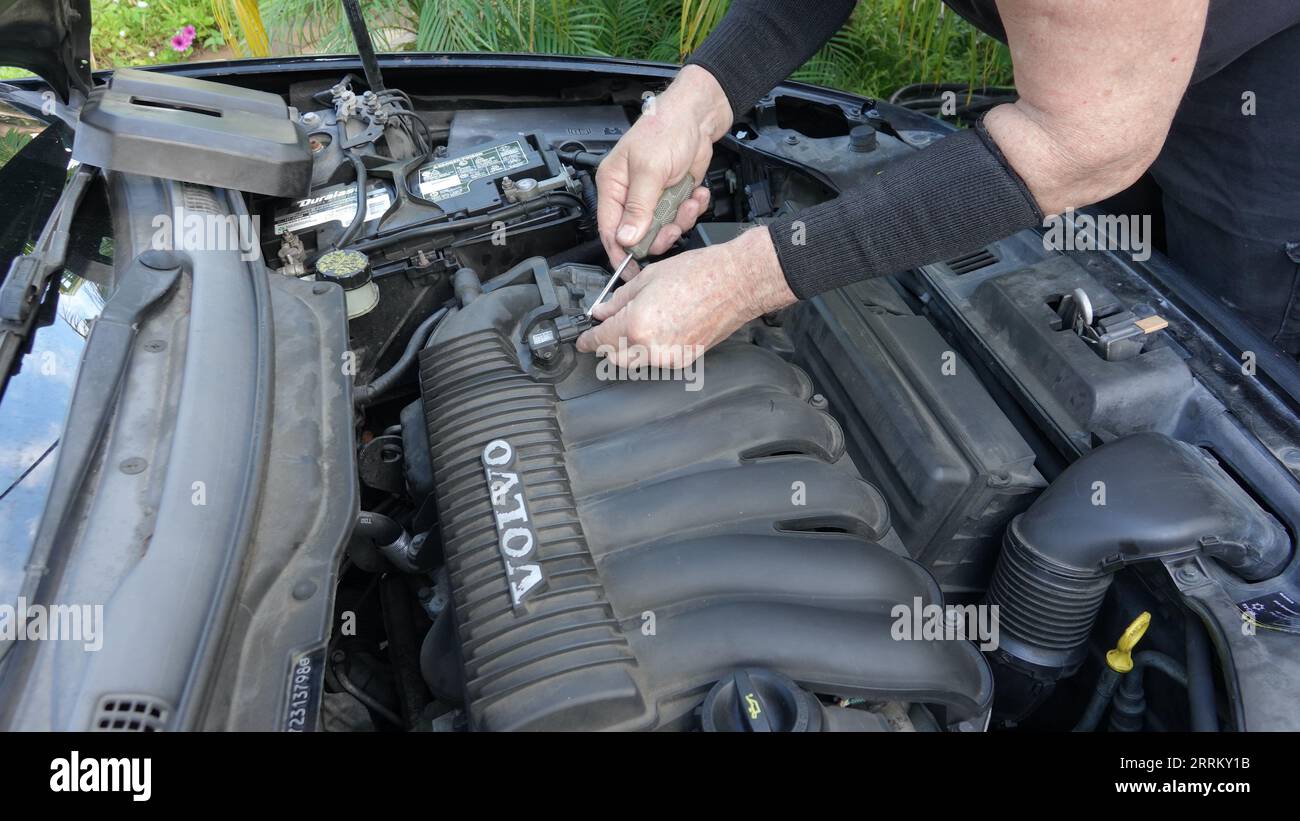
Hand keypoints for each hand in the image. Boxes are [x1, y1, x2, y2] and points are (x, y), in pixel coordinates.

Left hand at [576, 227, 796, 367]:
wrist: (736, 282)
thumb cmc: (699, 274)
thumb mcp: (648, 278)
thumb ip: (619, 300)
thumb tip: (602, 311)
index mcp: (636, 326)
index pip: (599, 340)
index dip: (586, 339)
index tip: (582, 339)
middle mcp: (652, 348)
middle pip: (615, 357)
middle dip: (606, 344)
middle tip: (605, 328)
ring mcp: (670, 358)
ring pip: (636, 362)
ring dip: (627, 349)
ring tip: (633, 326)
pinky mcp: (685, 360)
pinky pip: (657, 359)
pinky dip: (649, 350)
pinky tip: (656, 330)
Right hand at [596, 65, 731, 271]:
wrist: (697, 116)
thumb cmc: (666, 129)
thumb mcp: (650, 171)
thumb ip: (638, 207)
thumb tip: (624, 238)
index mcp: (613, 185)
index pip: (610, 228)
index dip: (619, 251)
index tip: (631, 269)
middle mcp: (631, 193)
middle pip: (638, 234)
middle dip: (659, 235)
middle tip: (672, 229)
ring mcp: (653, 196)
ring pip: (663, 228)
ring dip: (680, 220)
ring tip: (688, 202)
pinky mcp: (673, 195)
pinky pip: (681, 216)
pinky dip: (692, 209)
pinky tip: (696, 193)